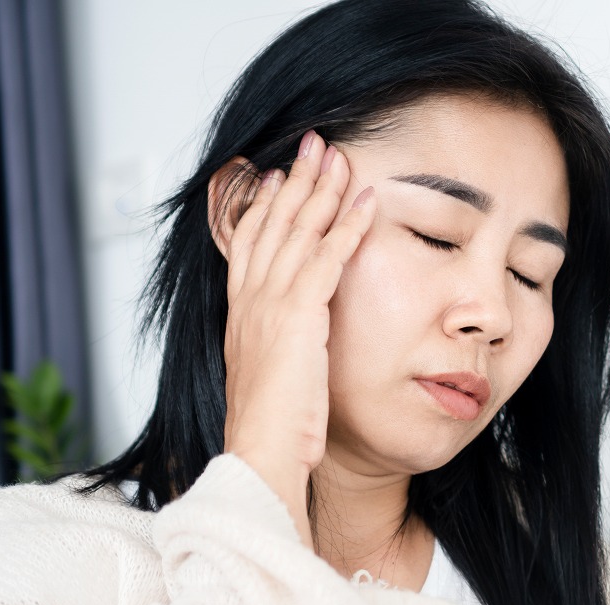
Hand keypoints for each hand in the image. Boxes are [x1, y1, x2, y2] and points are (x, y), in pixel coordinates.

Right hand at [218, 130, 375, 546]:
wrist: (262, 454)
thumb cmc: (273, 431)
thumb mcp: (276, 380)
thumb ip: (285, 352)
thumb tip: (300, 347)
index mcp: (243, 315)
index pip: (252, 245)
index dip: (267, 206)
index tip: (280, 176)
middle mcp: (251, 302)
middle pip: (272, 224)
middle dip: (294, 181)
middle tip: (314, 145)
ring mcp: (272, 306)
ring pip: (298, 231)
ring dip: (321, 190)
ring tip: (340, 156)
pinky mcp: (300, 317)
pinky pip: (328, 259)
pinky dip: (348, 226)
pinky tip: (367, 201)